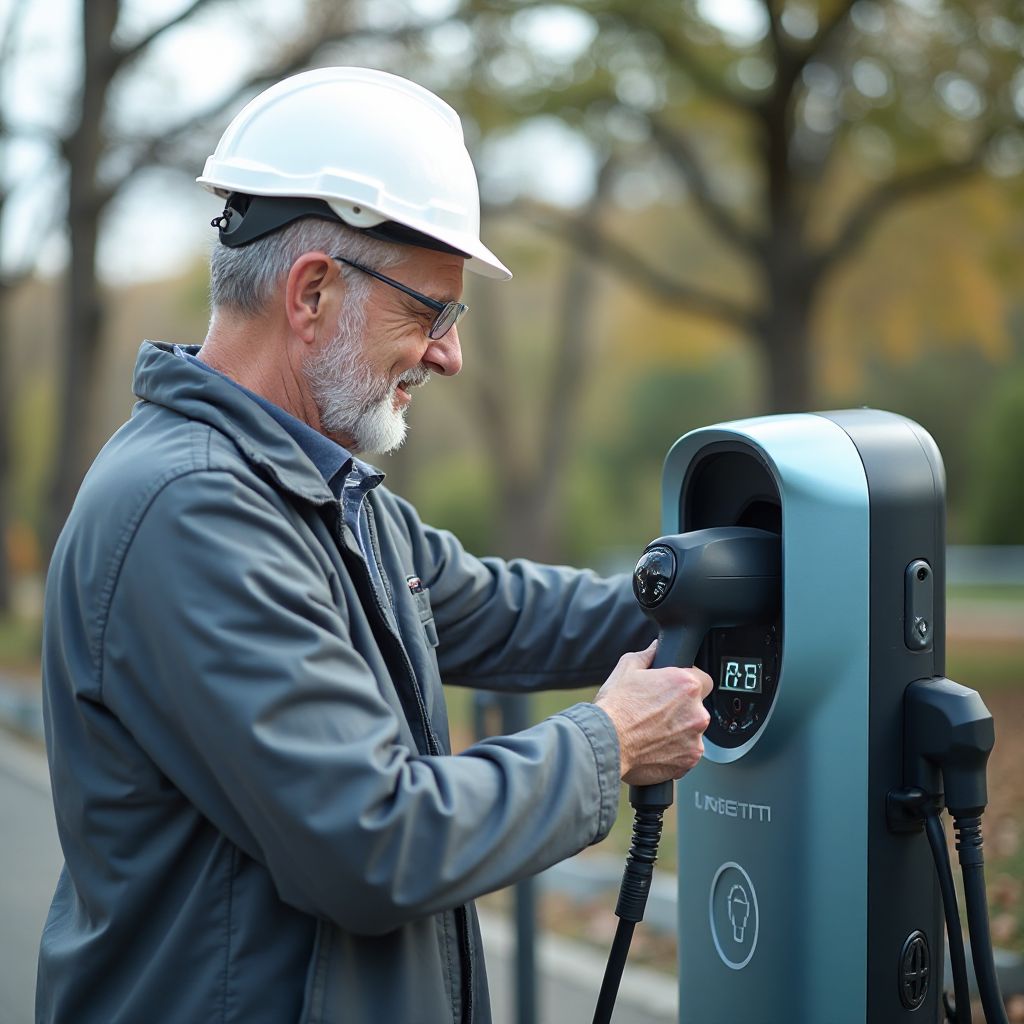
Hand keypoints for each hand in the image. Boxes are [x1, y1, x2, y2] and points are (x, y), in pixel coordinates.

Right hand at [593, 640, 712, 786]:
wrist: (605, 741)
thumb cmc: (615, 707)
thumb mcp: (627, 667)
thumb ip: (649, 655)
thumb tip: (656, 648)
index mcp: (686, 685)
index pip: (704, 679)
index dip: (689, 683)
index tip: (676, 690)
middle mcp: (696, 712)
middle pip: (698, 707)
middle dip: (681, 708)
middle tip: (657, 711)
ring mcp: (694, 739)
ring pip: (691, 731)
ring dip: (678, 730)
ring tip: (652, 730)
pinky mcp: (688, 761)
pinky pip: (686, 752)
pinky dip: (674, 751)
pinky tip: (653, 745)